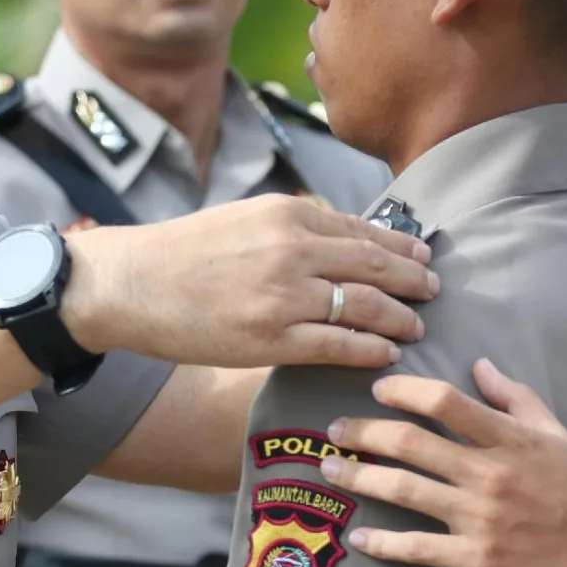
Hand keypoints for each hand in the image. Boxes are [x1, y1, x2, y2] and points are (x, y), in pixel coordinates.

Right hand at [63, 195, 436, 369]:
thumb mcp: (245, 217)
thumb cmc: (185, 252)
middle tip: (435, 291)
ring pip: (366, 307)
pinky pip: (339, 345)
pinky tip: (387, 352)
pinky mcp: (272, 338)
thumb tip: (342, 237)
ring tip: (416, 326)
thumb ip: (294, 226)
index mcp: (289, 214)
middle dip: (413, 280)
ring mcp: (285, 296)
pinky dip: (371, 348)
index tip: (422, 256)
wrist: (132, 283)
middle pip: (376, 266)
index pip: (363, 231)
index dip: (400, 247)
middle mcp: (294, 250)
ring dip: (400, 318)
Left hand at [319, 358, 566, 566]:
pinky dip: (383, 542)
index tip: (378, 388)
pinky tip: (358, 536)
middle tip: (334, 430)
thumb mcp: (559, 435)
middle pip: (410, 443)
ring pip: (404, 490)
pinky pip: (418, 548)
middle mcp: (489, 475)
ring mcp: (479, 519)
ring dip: (360, 477)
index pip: (443, 401)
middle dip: (363, 432)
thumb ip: (515, 398)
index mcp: (510, 439)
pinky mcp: (476, 561)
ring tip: (330, 469)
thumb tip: (479, 365)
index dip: (402, 390)